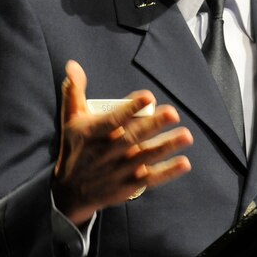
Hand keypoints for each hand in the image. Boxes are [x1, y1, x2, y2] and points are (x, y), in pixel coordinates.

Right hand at [52, 60, 192, 224]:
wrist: (70, 192)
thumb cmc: (76, 147)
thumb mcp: (71, 120)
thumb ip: (74, 92)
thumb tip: (73, 64)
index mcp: (93, 134)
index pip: (113, 120)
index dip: (129, 108)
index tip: (148, 96)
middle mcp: (106, 153)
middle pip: (132, 138)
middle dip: (153, 125)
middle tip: (173, 113)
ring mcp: (119, 170)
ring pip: (145, 157)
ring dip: (166, 147)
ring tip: (186, 135)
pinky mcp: (129, 185)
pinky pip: (150, 179)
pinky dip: (167, 172)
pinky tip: (184, 163)